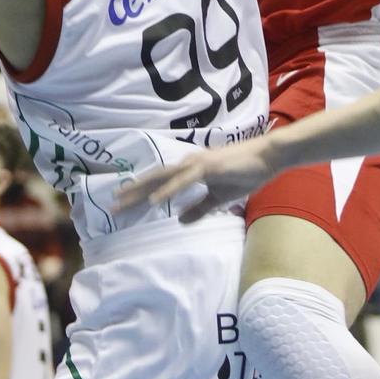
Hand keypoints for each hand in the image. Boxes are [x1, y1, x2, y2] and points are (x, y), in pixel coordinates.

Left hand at [117, 134, 280, 223]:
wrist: (268, 158)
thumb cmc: (246, 173)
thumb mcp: (219, 198)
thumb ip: (199, 208)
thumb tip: (179, 220)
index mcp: (190, 170)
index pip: (160, 182)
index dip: (140, 193)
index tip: (122, 204)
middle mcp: (188, 164)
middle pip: (155, 179)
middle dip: (132, 192)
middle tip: (111, 205)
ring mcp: (197, 164)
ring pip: (163, 178)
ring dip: (142, 190)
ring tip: (123, 202)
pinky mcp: (207, 168)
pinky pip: (183, 181)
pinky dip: (168, 191)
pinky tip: (154, 201)